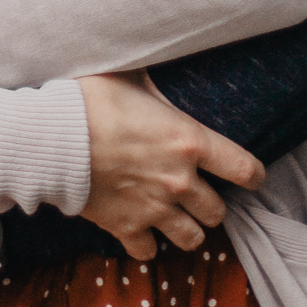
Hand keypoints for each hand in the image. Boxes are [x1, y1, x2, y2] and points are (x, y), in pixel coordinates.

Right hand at [79, 71, 264, 258]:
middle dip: (209, 203)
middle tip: (195, 191)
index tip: (250, 176)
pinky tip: (140, 228)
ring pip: (192, 239)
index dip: (253, 175)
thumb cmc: (92, 99)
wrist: (53, 137)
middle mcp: (180, 181)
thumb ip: (157, 85)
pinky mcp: (127, 228)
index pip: (245, 169)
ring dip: (186, 228)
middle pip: (218, 212)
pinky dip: (147, 243)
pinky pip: (150, 252)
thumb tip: (160, 55)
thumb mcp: (132, 76)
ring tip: (175, 215)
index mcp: (190, 141)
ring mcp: (154, 209)